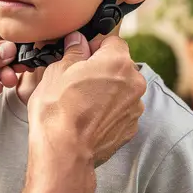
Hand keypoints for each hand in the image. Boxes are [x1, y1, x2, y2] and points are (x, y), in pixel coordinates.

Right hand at [27, 32, 145, 165]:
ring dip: (107, 91)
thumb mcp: (57, 70)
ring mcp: (135, 108)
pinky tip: (89, 118)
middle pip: (120, 66)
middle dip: (102, 69)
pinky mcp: (130, 128)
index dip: (93, 46)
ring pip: (121, 89)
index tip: (80, 56)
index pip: (112, 41)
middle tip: (77, 80)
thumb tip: (77, 41)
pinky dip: (108, 111)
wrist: (64, 152)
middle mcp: (134, 83)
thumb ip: (73, 51)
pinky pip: (120, 110)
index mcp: (117, 62)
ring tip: (82, 102)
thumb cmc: (58, 109)